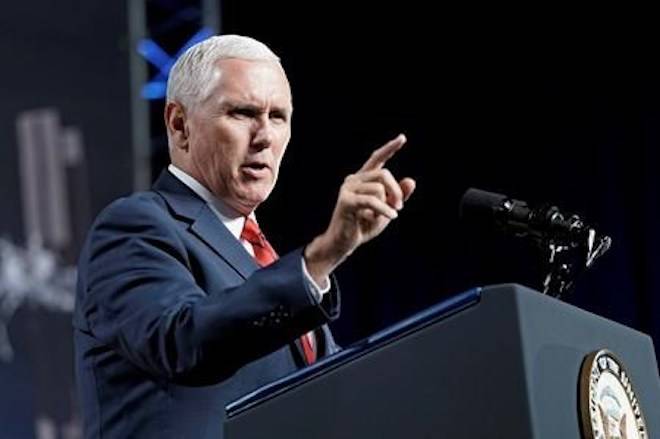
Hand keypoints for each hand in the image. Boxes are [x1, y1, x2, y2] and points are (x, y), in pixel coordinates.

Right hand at [304, 134, 415, 282]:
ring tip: (386, 215)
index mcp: (362, 179)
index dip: (389, 148)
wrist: (343, 243)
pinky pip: (372, 200)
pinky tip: (392, 217)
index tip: (402, 138)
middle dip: (396, 191)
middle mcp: (353, 179)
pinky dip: (384, 209)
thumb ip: (398, 196)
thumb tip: (411, 180)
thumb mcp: (386, 209)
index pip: (377, 158)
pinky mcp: (346, 201)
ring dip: (388, 203)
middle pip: (383, 174)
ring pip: (379, 187)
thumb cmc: (363, 226)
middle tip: (399, 207)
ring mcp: (348, 189)